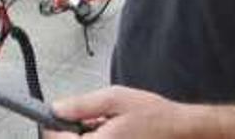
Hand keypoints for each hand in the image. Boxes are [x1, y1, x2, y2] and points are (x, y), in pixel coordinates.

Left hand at [46, 86, 204, 138]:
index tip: (56, 116)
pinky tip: (109, 133)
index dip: (53, 127)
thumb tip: (57, 108)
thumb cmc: (154, 115)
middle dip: (70, 133)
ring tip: (102, 125)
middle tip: (84, 119)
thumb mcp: (115, 98)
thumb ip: (82, 105)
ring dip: (83, 137)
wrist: (180, 130)